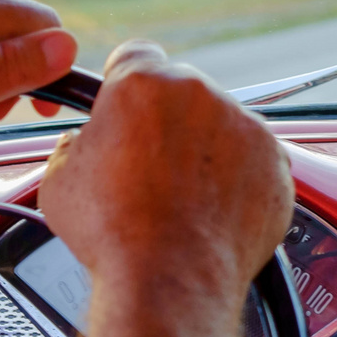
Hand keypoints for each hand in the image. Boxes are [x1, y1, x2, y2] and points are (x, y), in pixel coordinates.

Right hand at [38, 41, 293, 305]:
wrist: (171, 280)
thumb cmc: (115, 234)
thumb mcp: (60, 178)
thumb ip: (78, 143)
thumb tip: (86, 144)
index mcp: (144, 83)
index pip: (136, 56)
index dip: (127, 82)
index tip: (128, 105)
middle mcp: (202, 95)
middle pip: (184, 93)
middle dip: (170, 122)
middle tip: (151, 168)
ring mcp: (247, 127)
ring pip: (223, 128)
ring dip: (207, 152)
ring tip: (183, 199)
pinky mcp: (276, 163)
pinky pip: (255, 162)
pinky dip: (240, 181)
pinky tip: (213, 211)